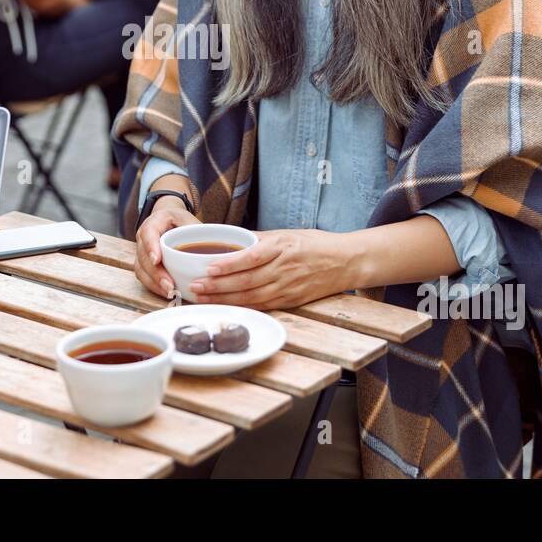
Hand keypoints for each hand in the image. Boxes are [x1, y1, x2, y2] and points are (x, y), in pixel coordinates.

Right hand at [134, 195, 198, 299]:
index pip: (149, 231)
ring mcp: (141, 250)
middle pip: (143, 255)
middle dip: (156, 272)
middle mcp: (144, 235)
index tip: (157, 260)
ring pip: (141, 268)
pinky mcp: (143, 262)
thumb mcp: (192, 222)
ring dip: (154, 282)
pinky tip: (166, 293)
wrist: (171, 220)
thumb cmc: (183, 222)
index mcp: (157, 220)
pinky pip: (143, 276)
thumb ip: (199, 235)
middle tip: (170, 285)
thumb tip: (215, 254)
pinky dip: (154, 286)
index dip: (151, 246)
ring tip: (169, 292)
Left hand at [185, 229, 355, 309]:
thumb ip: (259, 239)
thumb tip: (229, 239)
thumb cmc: (315, 244)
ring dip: (225, 299)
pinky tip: (225, 306)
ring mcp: (289, 287)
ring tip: (203, 298)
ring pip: (252, 296)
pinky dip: (243, 307)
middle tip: (195, 286)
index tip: (209, 266)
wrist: (346, 262)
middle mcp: (285, 269)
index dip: (230, 263)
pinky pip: (263, 305)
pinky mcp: (292, 301)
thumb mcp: (287, 234)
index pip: (252, 256)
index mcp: (283, 247)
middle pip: (247, 280)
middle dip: (218, 285)